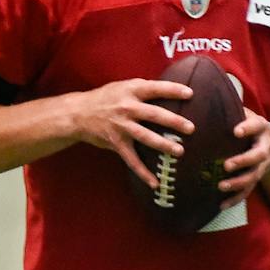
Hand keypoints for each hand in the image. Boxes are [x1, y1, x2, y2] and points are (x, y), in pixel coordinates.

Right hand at [66, 77, 193, 190]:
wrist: (79, 113)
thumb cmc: (106, 98)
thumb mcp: (123, 87)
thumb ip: (142, 90)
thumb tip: (169, 91)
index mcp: (131, 90)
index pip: (155, 88)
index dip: (173, 90)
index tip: (190, 93)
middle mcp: (127, 108)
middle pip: (154, 114)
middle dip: (174, 121)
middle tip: (191, 128)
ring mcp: (121, 126)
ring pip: (146, 137)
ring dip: (163, 145)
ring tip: (179, 151)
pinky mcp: (116, 142)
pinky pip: (132, 160)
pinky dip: (143, 173)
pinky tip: (155, 183)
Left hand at [218, 112, 269, 208]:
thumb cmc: (248, 125)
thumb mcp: (244, 114)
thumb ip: (230, 109)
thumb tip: (202, 100)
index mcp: (260, 128)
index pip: (256, 126)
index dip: (248, 128)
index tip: (236, 131)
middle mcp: (264, 147)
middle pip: (257, 156)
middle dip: (243, 161)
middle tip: (226, 165)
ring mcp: (262, 165)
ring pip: (253, 176)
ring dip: (238, 183)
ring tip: (221, 186)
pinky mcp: (256, 178)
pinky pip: (247, 191)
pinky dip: (235, 199)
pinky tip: (221, 205)